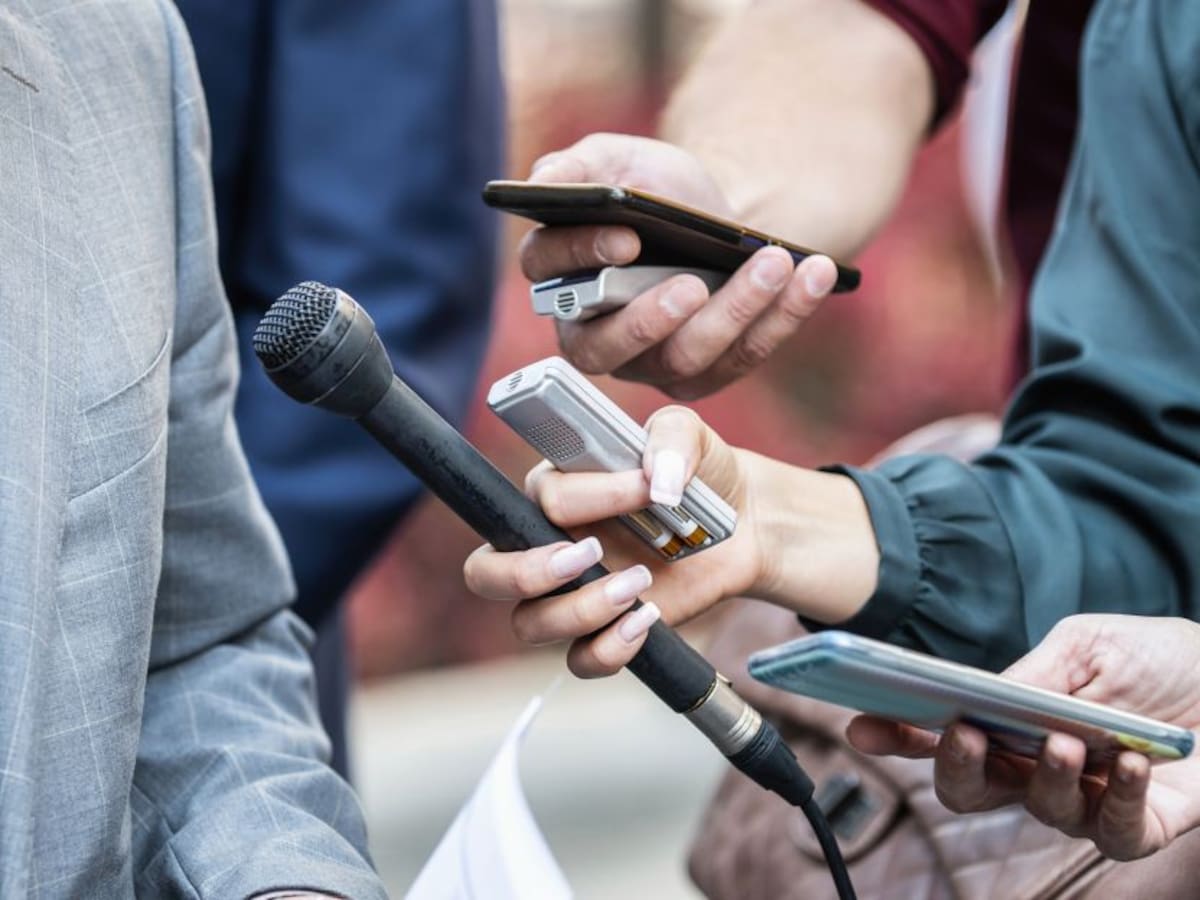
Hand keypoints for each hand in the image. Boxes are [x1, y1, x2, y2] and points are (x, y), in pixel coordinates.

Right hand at [463, 406, 876, 676]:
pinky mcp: (602, 629)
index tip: (647, 489)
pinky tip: (649, 619)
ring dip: (582, 610)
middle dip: (526, 573)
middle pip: (486, 575)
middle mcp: (546, 544)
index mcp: (553, 490)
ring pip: (530, 624)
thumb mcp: (687, 433)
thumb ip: (670, 437)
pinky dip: (611, 649)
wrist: (743, 522)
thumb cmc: (698, 472)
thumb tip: (659, 479)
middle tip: (589, 556)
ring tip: (640, 584)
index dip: (591, 497)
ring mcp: (570, 593)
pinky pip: (580, 660)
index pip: (542, 498)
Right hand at [521, 133, 839, 399]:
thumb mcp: (619, 161)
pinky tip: (812, 273)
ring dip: (734, 310)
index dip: (583, 261)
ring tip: (772, 261)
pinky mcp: (707, 374)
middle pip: (609, 348)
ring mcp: (652, 363)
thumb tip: (544, 183)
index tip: (626, 237)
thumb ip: (578, 167)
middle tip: (691, 284)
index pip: (552, 281)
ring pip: (685, 357)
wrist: (721, 218)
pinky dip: (783, 315)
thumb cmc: (660, 192)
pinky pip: (744, 356)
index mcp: (561, 281)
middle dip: (651, 319)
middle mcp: (596, 336)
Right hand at [846, 615, 1199, 859]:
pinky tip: (1127, 760)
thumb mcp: (1091, 644)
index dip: (897, 735)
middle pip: (970, 788)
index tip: (863, 724)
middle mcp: (1038, 766)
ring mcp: (1086, 799)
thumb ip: (1036, 670)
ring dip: (1045, 777)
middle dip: (955, 767)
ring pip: (1038, 810)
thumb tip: (987, 695)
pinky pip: (1112, 832)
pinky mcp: (1141, 825)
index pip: (941, 734)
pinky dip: (1114, 798)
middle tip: (965, 734)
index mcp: (1013, 720)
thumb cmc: (1162, 658)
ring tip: (1068, 742)